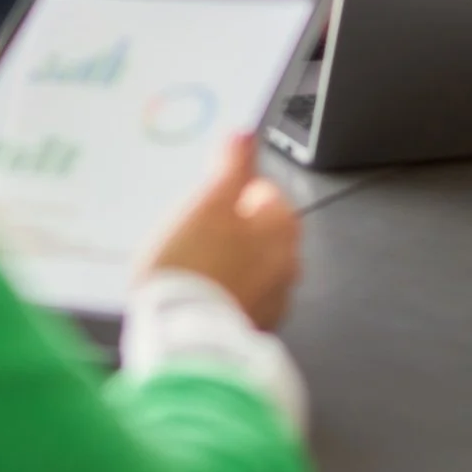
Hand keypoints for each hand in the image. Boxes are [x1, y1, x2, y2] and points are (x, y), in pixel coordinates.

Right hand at [144, 132, 301, 328]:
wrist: (183, 337)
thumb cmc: (194, 266)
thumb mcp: (208, 202)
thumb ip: (231, 166)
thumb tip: (244, 134)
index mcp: (282, 227)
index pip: (262, 192)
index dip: (229, 194)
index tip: (204, 202)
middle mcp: (288, 264)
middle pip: (256, 232)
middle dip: (227, 231)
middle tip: (190, 235)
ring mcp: (273, 300)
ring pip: (248, 267)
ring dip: (225, 264)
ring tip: (189, 268)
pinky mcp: (253, 327)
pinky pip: (239, 298)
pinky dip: (223, 294)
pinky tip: (197, 295)